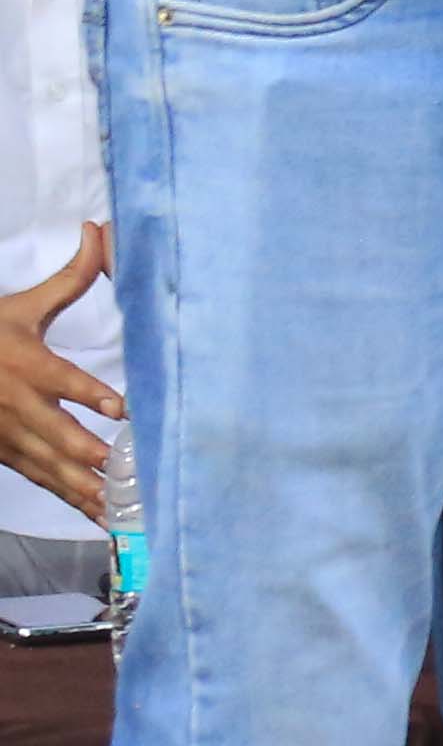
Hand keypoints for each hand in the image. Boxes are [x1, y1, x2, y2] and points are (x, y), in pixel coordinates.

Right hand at [0, 228, 114, 523]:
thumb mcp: (22, 306)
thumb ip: (70, 277)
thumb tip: (100, 230)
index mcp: (28, 365)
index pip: (65, 382)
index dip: (92, 397)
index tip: (123, 410)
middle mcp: (20, 406)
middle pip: (59, 435)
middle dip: (93, 456)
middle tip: (128, 472)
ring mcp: (11, 437)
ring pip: (53, 467)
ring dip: (87, 488)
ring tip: (122, 506)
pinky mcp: (8, 457)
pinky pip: (43, 481)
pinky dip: (71, 500)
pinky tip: (100, 515)